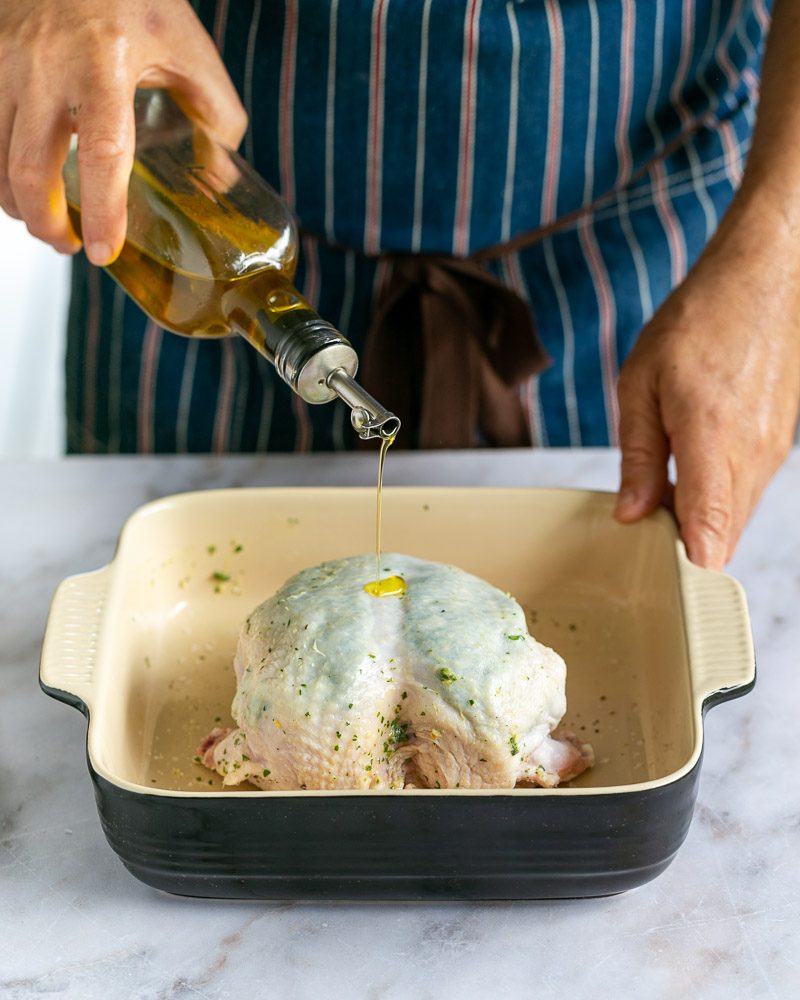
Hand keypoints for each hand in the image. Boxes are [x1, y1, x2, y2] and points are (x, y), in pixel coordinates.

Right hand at [0, 0, 246, 263]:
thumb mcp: (188, 48)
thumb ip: (215, 114)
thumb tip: (219, 181)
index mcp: (106, 63)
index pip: (103, 152)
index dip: (102, 211)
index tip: (103, 251)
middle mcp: (46, 65)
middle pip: (30, 169)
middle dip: (46, 223)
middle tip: (71, 246)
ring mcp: (6, 62)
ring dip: (17, 204)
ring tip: (47, 222)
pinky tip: (21, 183)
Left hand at [614, 186, 799, 568]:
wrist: (764, 280)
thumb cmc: (699, 320)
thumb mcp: (642, 383)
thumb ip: (639, 455)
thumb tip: (631, 513)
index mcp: (711, 436)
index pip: (709, 531)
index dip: (686, 568)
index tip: (658, 581)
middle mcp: (752, 454)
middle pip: (723, 537)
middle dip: (683, 548)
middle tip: (641, 537)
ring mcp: (772, 453)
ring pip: (736, 519)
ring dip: (700, 523)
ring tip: (660, 500)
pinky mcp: (779, 446)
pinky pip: (746, 494)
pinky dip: (717, 499)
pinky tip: (690, 474)